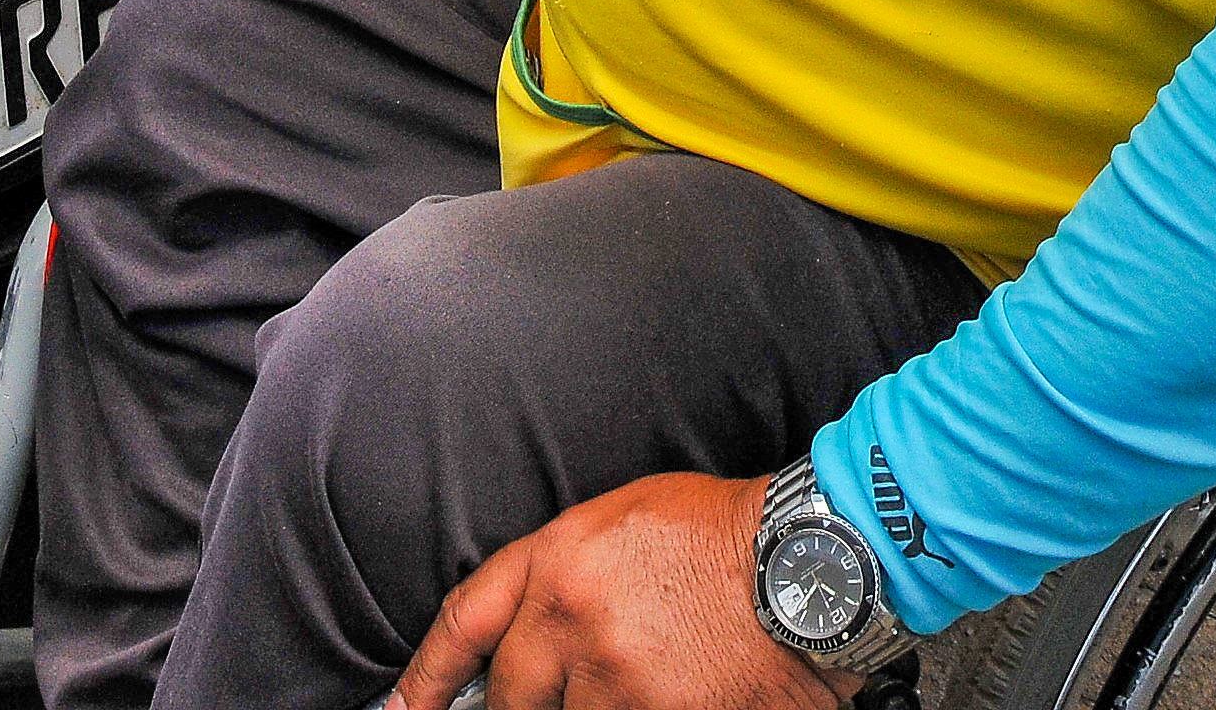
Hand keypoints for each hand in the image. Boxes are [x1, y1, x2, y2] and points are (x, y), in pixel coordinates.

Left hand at [391, 472, 855, 709]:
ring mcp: (615, 682)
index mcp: (558, 561)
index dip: (426, 677)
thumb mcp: (620, 523)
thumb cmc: (724, 536)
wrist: (810, 561)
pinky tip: (670, 692)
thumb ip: (561, 575)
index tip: (404, 708)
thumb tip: (517, 639)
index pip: (464, 623)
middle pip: (510, 700)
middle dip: (522, 707)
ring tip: (645, 677)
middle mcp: (573, 623)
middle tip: (567, 691)